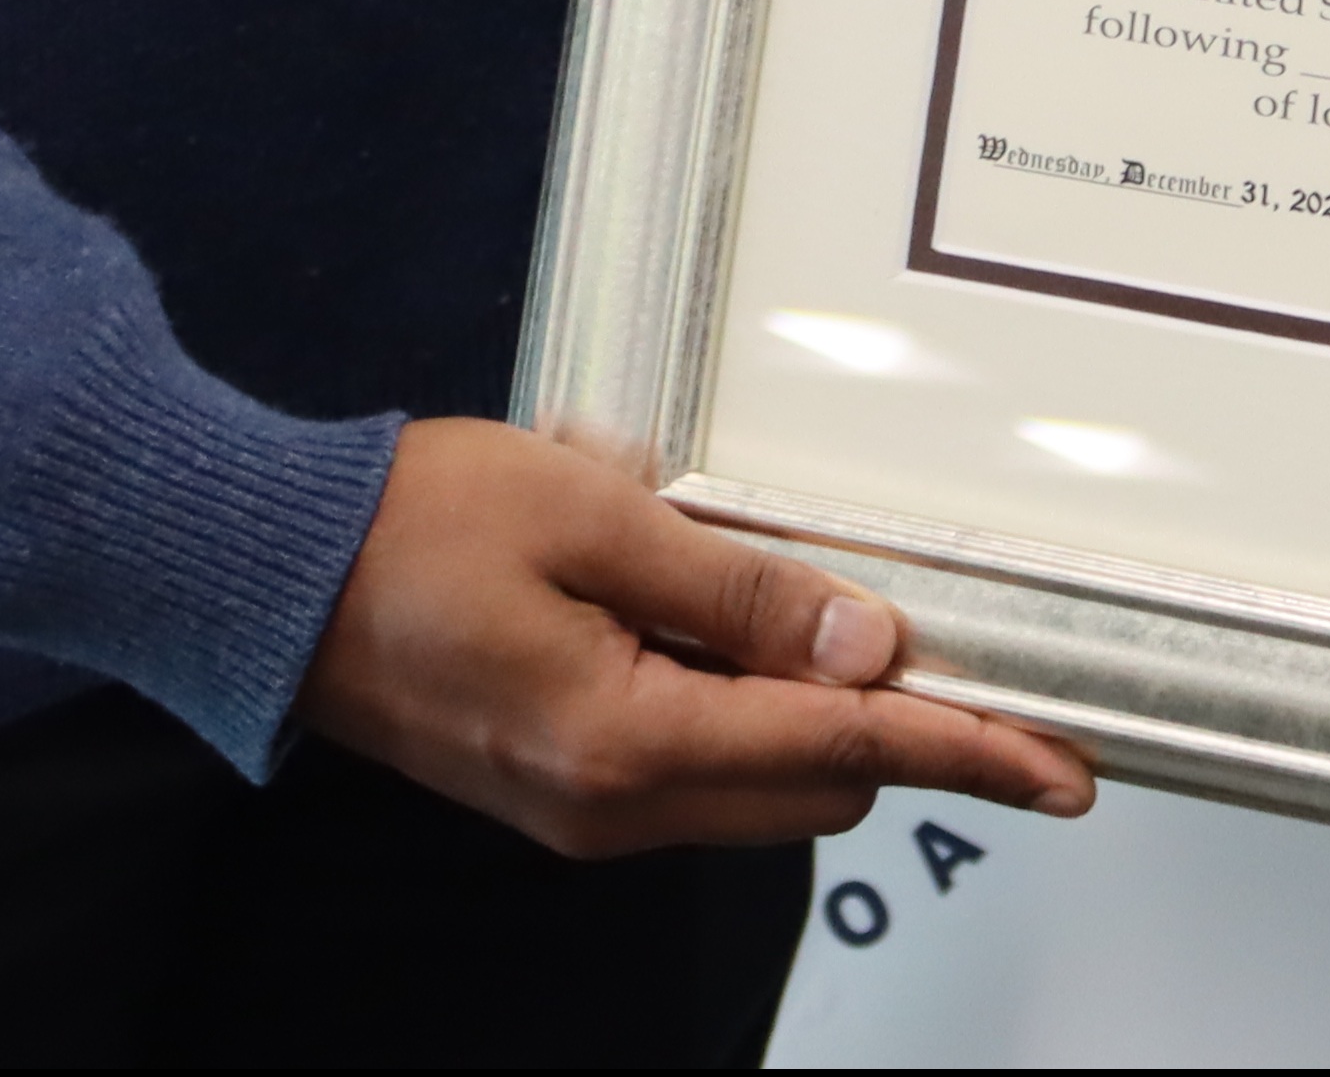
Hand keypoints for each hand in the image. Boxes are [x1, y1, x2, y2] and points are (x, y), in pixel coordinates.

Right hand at [301, 415, 1098, 857]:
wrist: (270, 575)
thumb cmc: (414, 526)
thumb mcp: (602, 519)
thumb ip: (744, 588)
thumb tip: (869, 644)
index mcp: (627, 741)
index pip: (844, 754)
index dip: (965, 752)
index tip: (1059, 767)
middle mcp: (612, 805)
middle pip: (818, 789)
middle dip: (891, 720)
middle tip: (938, 624)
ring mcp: (583, 810)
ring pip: (761, 783)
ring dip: (803, 706)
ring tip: (767, 580)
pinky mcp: (562, 789)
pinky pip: (694, 764)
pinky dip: (734, 702)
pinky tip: (695, 605)